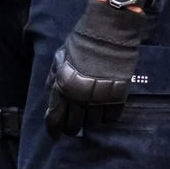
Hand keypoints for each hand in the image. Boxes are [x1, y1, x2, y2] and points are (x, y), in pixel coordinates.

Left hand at [45, 0, 147, 135]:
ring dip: (90, 120)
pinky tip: (104, 109)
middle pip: (74, 125)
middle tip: (73, 125)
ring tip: (90, 112)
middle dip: (71, 127)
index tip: (55, 135)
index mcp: (62, 86)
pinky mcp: (117, 97)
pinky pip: (111, 117)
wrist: (108, 33)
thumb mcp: (60, 58)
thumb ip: (54, 78)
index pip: (54, 117)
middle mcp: (79, 97)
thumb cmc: (81, 43)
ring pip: (93, 123)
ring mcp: (99, 98)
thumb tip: (51, 94)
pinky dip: (107, 116)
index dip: (54, 129)